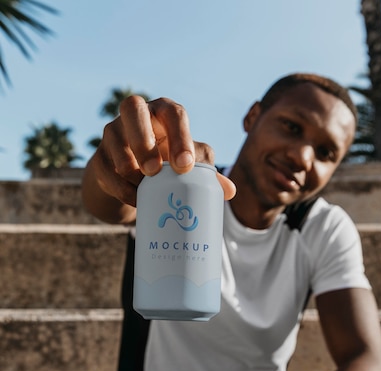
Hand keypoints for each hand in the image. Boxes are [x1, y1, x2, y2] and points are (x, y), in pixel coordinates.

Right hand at [90, 95, 235, 206]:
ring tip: (145, 190)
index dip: (180, 137)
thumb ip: (206, 173)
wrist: (135, 178)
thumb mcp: (187, 164)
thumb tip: (229, 191)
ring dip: (130, 167)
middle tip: (155, 171)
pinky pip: (105, 168)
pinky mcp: (99, 157)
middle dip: (143, 140)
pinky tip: (136, 199)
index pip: (173, 113)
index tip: (185, 166)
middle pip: (132, 108)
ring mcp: (113, 133)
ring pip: (114, 138)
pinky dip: (121, 187)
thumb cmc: (167, 163)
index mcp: (164, 113)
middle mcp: (136, 116)